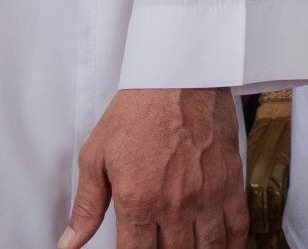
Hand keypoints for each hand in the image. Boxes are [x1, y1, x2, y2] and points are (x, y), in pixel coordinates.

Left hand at [57, 86, 245, 248]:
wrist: (180, 77)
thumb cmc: (138, 110)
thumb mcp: (96, 157)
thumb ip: (86, 207)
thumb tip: (69, 242)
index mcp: (138, 202)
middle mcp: (175, 204)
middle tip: (161, 246)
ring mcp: (207, 193)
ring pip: (208, 247)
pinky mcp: (230, 179)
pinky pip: (238, 224)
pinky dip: (234, 243)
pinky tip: (224, 247)